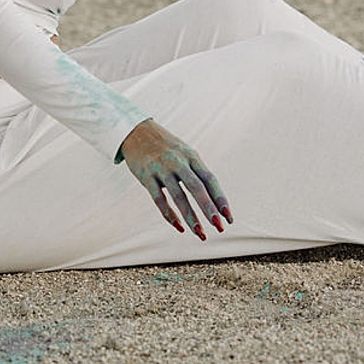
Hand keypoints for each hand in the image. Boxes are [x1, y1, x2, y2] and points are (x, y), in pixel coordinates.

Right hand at [118, 119, 230, 240]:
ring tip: (200, 233)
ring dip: (191, 217)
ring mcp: (161, 168)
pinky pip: (159, 198)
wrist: (135, 131)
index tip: (229, 217)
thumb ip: (197, 172)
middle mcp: (177, 162)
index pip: (210, 179)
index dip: (220, 199)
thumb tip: (214, 199)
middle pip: (197, 188)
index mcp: (191, 156)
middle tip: (219, 227)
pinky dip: (169, 214)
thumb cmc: (165, 146)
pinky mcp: (145, 175)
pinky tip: (178, 226)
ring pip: (178, 196)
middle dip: (209, 209)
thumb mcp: (185, 153)